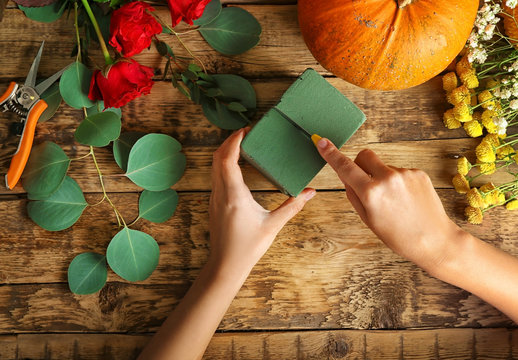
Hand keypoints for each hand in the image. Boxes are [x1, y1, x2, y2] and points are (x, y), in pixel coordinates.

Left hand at [209, 128, 315, 276]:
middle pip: (217, 158)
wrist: (225, 265)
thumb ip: (292, 206)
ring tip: (242, 145)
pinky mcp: (214, 203)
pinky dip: (223, 164)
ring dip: (225, 152)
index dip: (234, 141)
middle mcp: (220, 193)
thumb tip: (310, 193)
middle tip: (246, 133)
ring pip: (214, 166)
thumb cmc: (247, 247)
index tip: (246, 130)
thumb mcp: (273, 225)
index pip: (228, 159)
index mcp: (234, 195)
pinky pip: (215, 176)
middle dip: (229, 141)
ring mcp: (214, 198)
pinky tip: (237, 166)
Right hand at [315, 138, 464, 273]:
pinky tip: (406, 200)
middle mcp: (387, 178)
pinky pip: (399, 171)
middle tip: (366, 184)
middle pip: (364, 156)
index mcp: (371, 192)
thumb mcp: (368, 219)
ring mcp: (405, 173)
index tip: (321, 142)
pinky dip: (397, 182)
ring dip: (382, 178)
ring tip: (395, 202)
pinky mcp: (418, 172)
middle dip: (360, 165)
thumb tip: (347, 177)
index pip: (345, 167)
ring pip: (383, 166)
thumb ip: (353, 195)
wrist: (435, 240)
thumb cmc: (398, 236)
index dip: (331, 154)